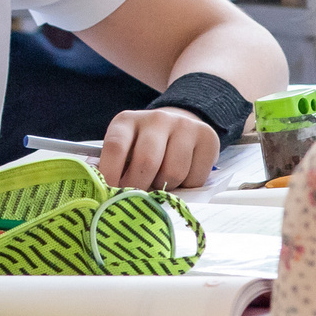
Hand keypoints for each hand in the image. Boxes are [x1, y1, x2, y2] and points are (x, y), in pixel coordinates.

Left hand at [98, 106, 219, 190]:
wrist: (179, 127)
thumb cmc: (144, 148)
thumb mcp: (124, 152)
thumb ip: (115, 170)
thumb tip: (108, 194)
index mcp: (127, 121)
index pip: (115, 147)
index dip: (111, 174)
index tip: (110, 193)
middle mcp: (156, 119)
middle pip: (146, 162)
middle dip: (139, 188)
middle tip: (137, 197)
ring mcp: (184, 126)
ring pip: (173, 172)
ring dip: (166, 188)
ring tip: (161, 182)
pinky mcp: (207, 137)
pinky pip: (196, 177)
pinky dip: (188, 186)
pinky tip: (182, 177)